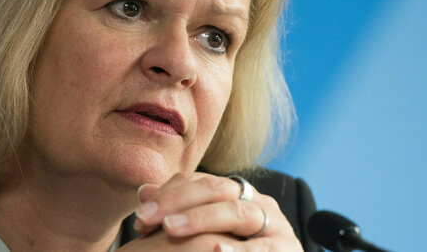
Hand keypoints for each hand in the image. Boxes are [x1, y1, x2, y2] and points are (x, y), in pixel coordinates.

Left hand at [130, 172, 302, 250]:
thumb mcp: (206, 233)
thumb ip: (179, 212)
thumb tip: (144, 191)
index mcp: (237, 194)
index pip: (199, 181)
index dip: (168, 194)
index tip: (140, 216)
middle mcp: (257, 202)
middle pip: (215, 190)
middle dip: (177, 202)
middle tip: (146, 219)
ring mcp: (275, 225)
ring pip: (237, 213)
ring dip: (201, 219)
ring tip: (170, 228)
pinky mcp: (286, 250)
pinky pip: (262, 248)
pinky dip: (239, 250)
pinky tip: (217, 250)